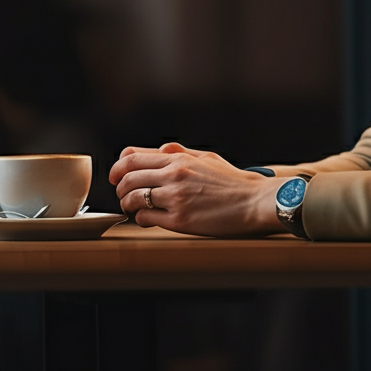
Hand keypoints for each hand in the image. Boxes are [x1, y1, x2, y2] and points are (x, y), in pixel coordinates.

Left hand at [109, 142, 280, 236]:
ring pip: (134, 198)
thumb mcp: (207, 158)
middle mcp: (173, 176)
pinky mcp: (180, 221)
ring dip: (127, 204)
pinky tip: (146, 220)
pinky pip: (147, 219)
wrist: (254, 201)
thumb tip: (161, 150)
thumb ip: (181, 153)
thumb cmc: (233, 181)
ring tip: (131, 208)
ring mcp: (175, 198)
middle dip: (119, 187)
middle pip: (128, 178)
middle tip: (122, 194)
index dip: (118, 167)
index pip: (132, 157)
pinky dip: (141, 219)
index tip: (115, 175)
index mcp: (178, 159)